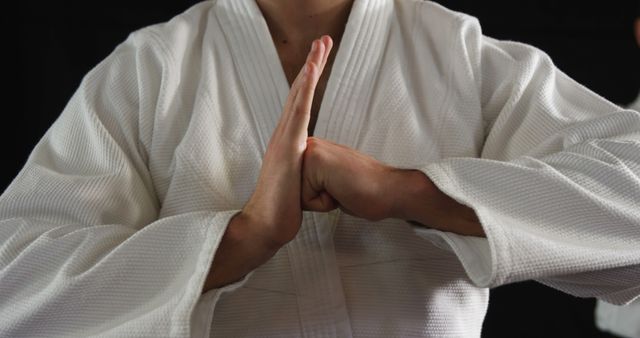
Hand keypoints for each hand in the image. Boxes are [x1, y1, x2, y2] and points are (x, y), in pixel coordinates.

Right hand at [241, 35, 333, 246]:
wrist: (265, 225)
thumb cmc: (283, 208)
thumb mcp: (301, 185)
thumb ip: (309, 172)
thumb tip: (320, 174)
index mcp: (287, 142)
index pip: (300, 104)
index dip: (310, 80)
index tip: (320, 59)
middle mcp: (283, 136)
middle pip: (299, 92)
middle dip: (312, 64)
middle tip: (323, 40)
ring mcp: (283, 140)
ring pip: (298, 96)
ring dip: (310, 69)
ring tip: (321, 46)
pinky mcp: (287, 149)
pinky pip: (298, 114)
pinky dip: (304, 91)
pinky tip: (311, 73)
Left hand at [301, 137, 396, 220]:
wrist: (389, 191)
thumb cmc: (364, 191)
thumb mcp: (330, 183)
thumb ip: (314, 180)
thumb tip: (300, 190)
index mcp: (312, 150)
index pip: (295, 189)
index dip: (317, 199)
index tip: (339, 186)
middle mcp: (309, 145)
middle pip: (293, 191)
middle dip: (316, 200)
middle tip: (341, 188)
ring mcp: (312, 150)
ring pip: (298, 195)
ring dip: (320, 202)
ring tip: (341, 188)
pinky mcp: (315, 160)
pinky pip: (306, 199)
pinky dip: (324, 204)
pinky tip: (341, 190)